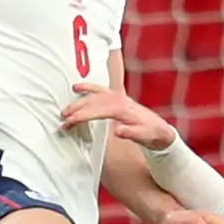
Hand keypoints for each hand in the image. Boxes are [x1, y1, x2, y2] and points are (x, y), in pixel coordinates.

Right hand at [60, 80, 177, 147]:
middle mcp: (119, 100)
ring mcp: (118, 97)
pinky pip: (100, 89)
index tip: (70, 122)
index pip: (97, 110)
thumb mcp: (144, 136)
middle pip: (92, 102)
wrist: (160, 129)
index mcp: (123, 109)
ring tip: (65, 109)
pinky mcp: (117, 97)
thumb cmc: (151, 133)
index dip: (82, 116)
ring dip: (78, 101)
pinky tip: (77, 87)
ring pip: (94, 95)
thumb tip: (118, 131)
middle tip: (63, 118)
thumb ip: (131, 133)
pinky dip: (88, 87)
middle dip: (76, 109)